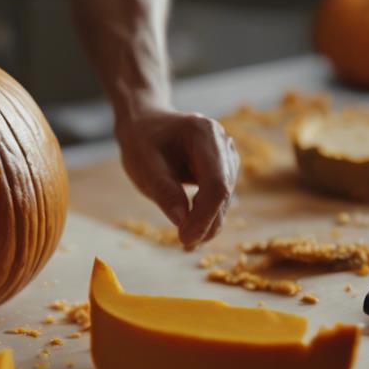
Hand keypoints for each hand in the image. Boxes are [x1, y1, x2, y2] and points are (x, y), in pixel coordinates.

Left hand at [116, 108, 239, 249]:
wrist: (145, 125)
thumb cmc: (142, 142)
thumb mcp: (144, 166)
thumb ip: (164, 192)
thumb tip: (183, 222)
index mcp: (205, 134)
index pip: (215, 182)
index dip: (205, 215)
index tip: (187, 238)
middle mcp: (223, 143)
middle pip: (223, 191)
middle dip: (207, 221)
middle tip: (184, 244)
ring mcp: (226, 156)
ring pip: (224, 198)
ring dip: (208, 220)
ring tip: (185, 237)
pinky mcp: (223, 169)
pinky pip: (219, 197)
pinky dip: (206, 213)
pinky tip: (191, 225)